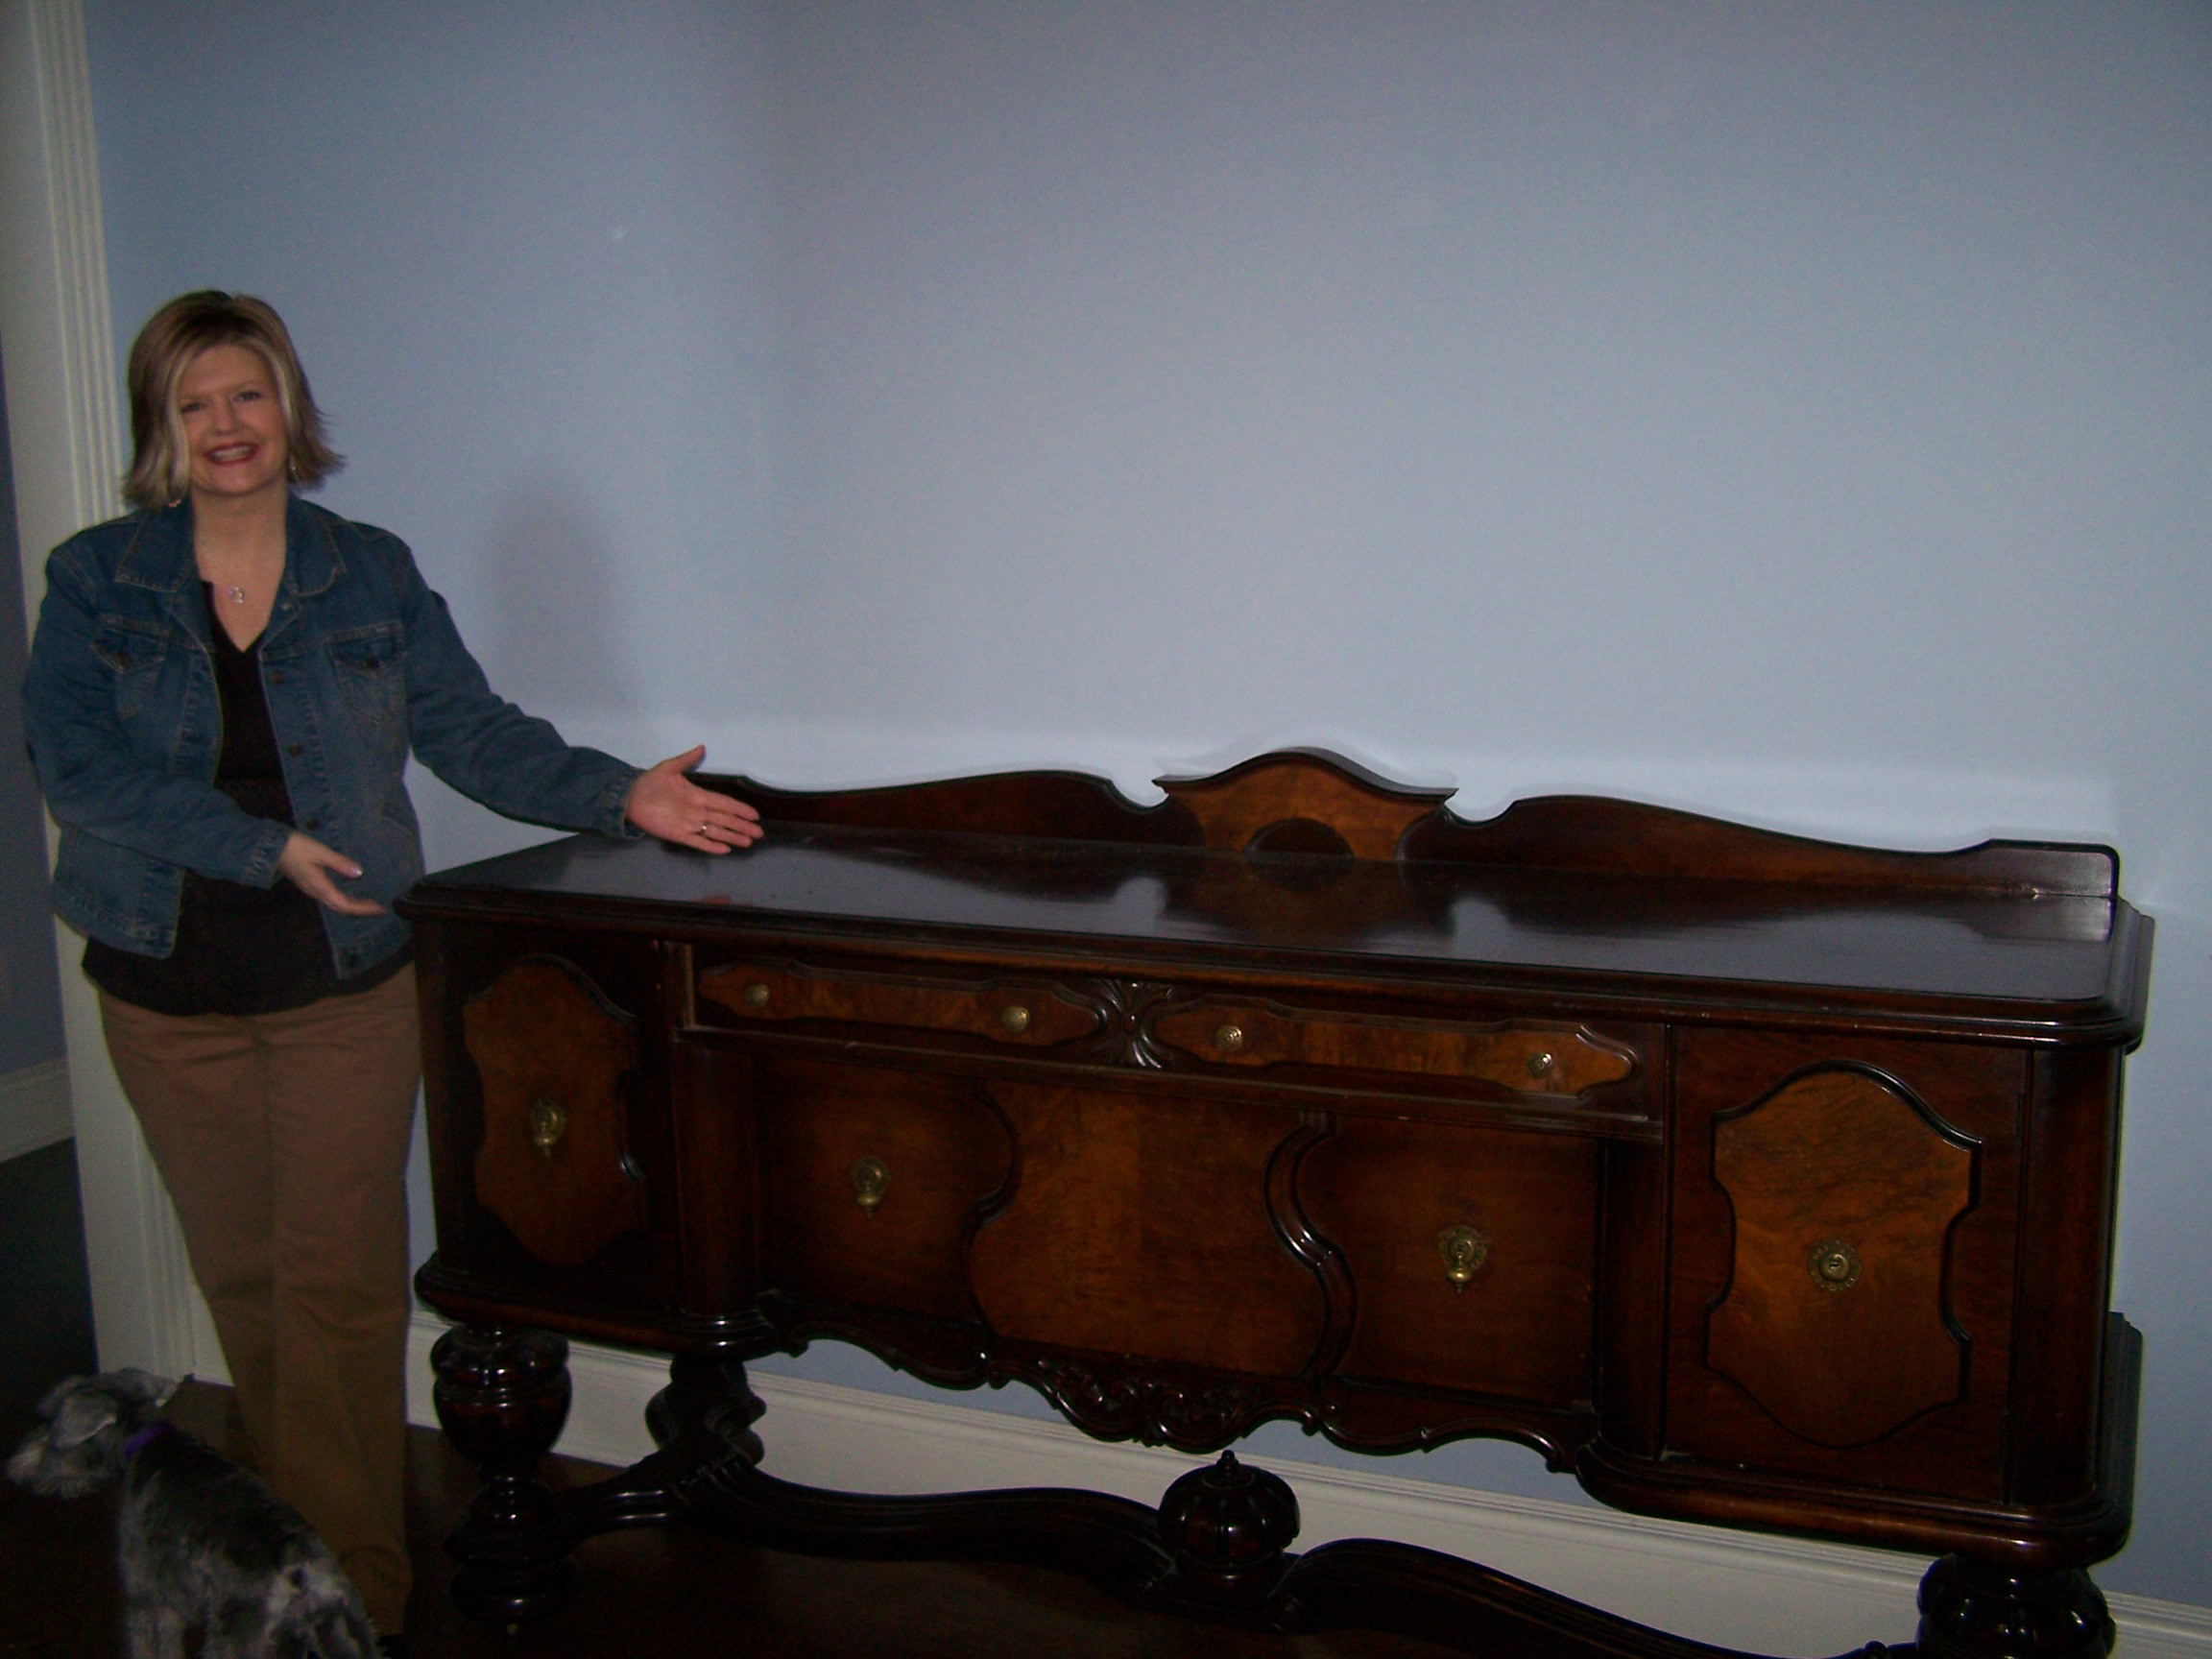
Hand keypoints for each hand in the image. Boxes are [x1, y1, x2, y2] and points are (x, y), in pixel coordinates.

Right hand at [277, 832, 386, 915]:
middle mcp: (316, 892)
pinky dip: (345, 898)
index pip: (345, 905)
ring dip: (353, 905)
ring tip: (370, 902)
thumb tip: (359, 873)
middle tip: (381, 907)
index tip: (380, 908)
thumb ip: (339, 863)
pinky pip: (331, 896)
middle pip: (341, 907)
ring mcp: (312, 889)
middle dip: (361, 909)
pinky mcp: (311, 884)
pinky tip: (352, 892)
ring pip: (336, 903)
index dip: (363, 908)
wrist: (272, 847)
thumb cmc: (296, 848)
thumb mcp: (320, 852)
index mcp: (320, 887)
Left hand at [625, 745, 763, 853]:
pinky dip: (711, 846)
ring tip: (748, 842)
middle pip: (724, 820)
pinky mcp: (678, 835)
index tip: (754, 814)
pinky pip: (697, 842)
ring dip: (732, 837)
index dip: (739, 809)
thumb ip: (686, 760)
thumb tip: (702, 747)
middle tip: (759, 833)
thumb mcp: (669, 768)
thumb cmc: (649, 782)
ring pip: (715, 832)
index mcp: (697, 796)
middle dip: (742, 826)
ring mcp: (689, 824)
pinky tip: (725, 849)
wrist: (629, 797)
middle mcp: (697, 811)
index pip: (723, 803)